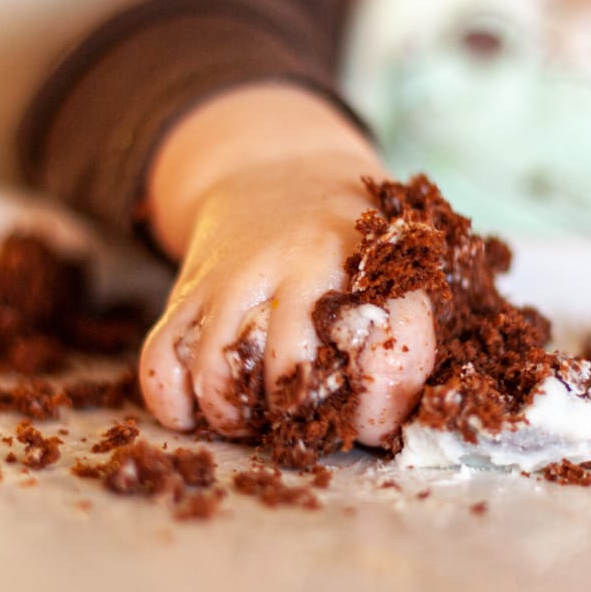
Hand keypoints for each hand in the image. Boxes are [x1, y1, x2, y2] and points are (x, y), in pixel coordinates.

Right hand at [137, 84, 435, 446]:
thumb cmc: (350, 230)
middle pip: (293, 365)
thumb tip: (429, 408)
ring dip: (233, 414)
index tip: (373, 425)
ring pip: (217, 365)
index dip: (385, 404)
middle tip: (305, 426)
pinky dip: (172, 401)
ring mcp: (237, 274)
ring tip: (251, 420)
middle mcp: (303, 262)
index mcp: (374, 257)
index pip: (392, 344)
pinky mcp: (188, 288)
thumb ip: (419, 317)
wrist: (273, 164)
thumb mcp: (401, 248)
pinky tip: (194, 413)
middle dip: (300, 417)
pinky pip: (161, 355)